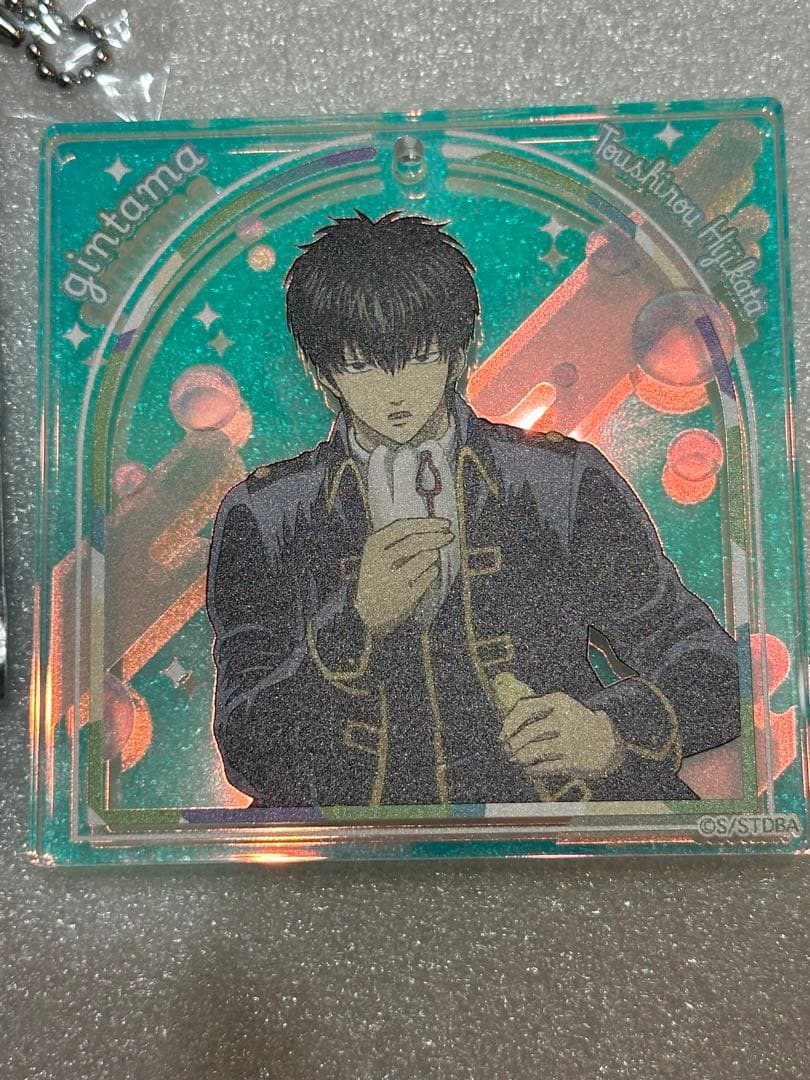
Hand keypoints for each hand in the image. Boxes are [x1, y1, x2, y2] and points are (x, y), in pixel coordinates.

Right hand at [354, 517, 453, 636]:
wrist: (367, 614)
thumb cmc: (378, 578)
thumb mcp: (378, 555)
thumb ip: (400, 539)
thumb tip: (436, 526)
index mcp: (373, 546)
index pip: (402, 526)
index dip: (426, 523)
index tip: (444, 523)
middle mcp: (379, 561)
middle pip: (415, 541)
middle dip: (437, 536)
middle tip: (450, 536)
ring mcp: (392, 580)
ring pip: (425, 557)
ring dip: (433, 554)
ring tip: (431, 557)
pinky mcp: (406, 596)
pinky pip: (429, 575)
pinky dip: (432, 571)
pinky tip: (428, 572)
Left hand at [498, 690, 623, 778]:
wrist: (609, 743)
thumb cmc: (576, 725)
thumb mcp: (562, 709)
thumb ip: (536, 712)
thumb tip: (506, 728)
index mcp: (560, 701)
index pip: (526, 707)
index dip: (510, 722)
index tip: (502, 734)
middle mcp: (565, 718)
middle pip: (529, 732)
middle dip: (514, 744)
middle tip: (508, 750)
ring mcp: (571, 740)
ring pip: (534, 751)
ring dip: (521, 757)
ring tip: (518, 760)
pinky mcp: (574, 760)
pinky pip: (544, 767)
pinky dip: (533, 770)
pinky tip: (530, 769)